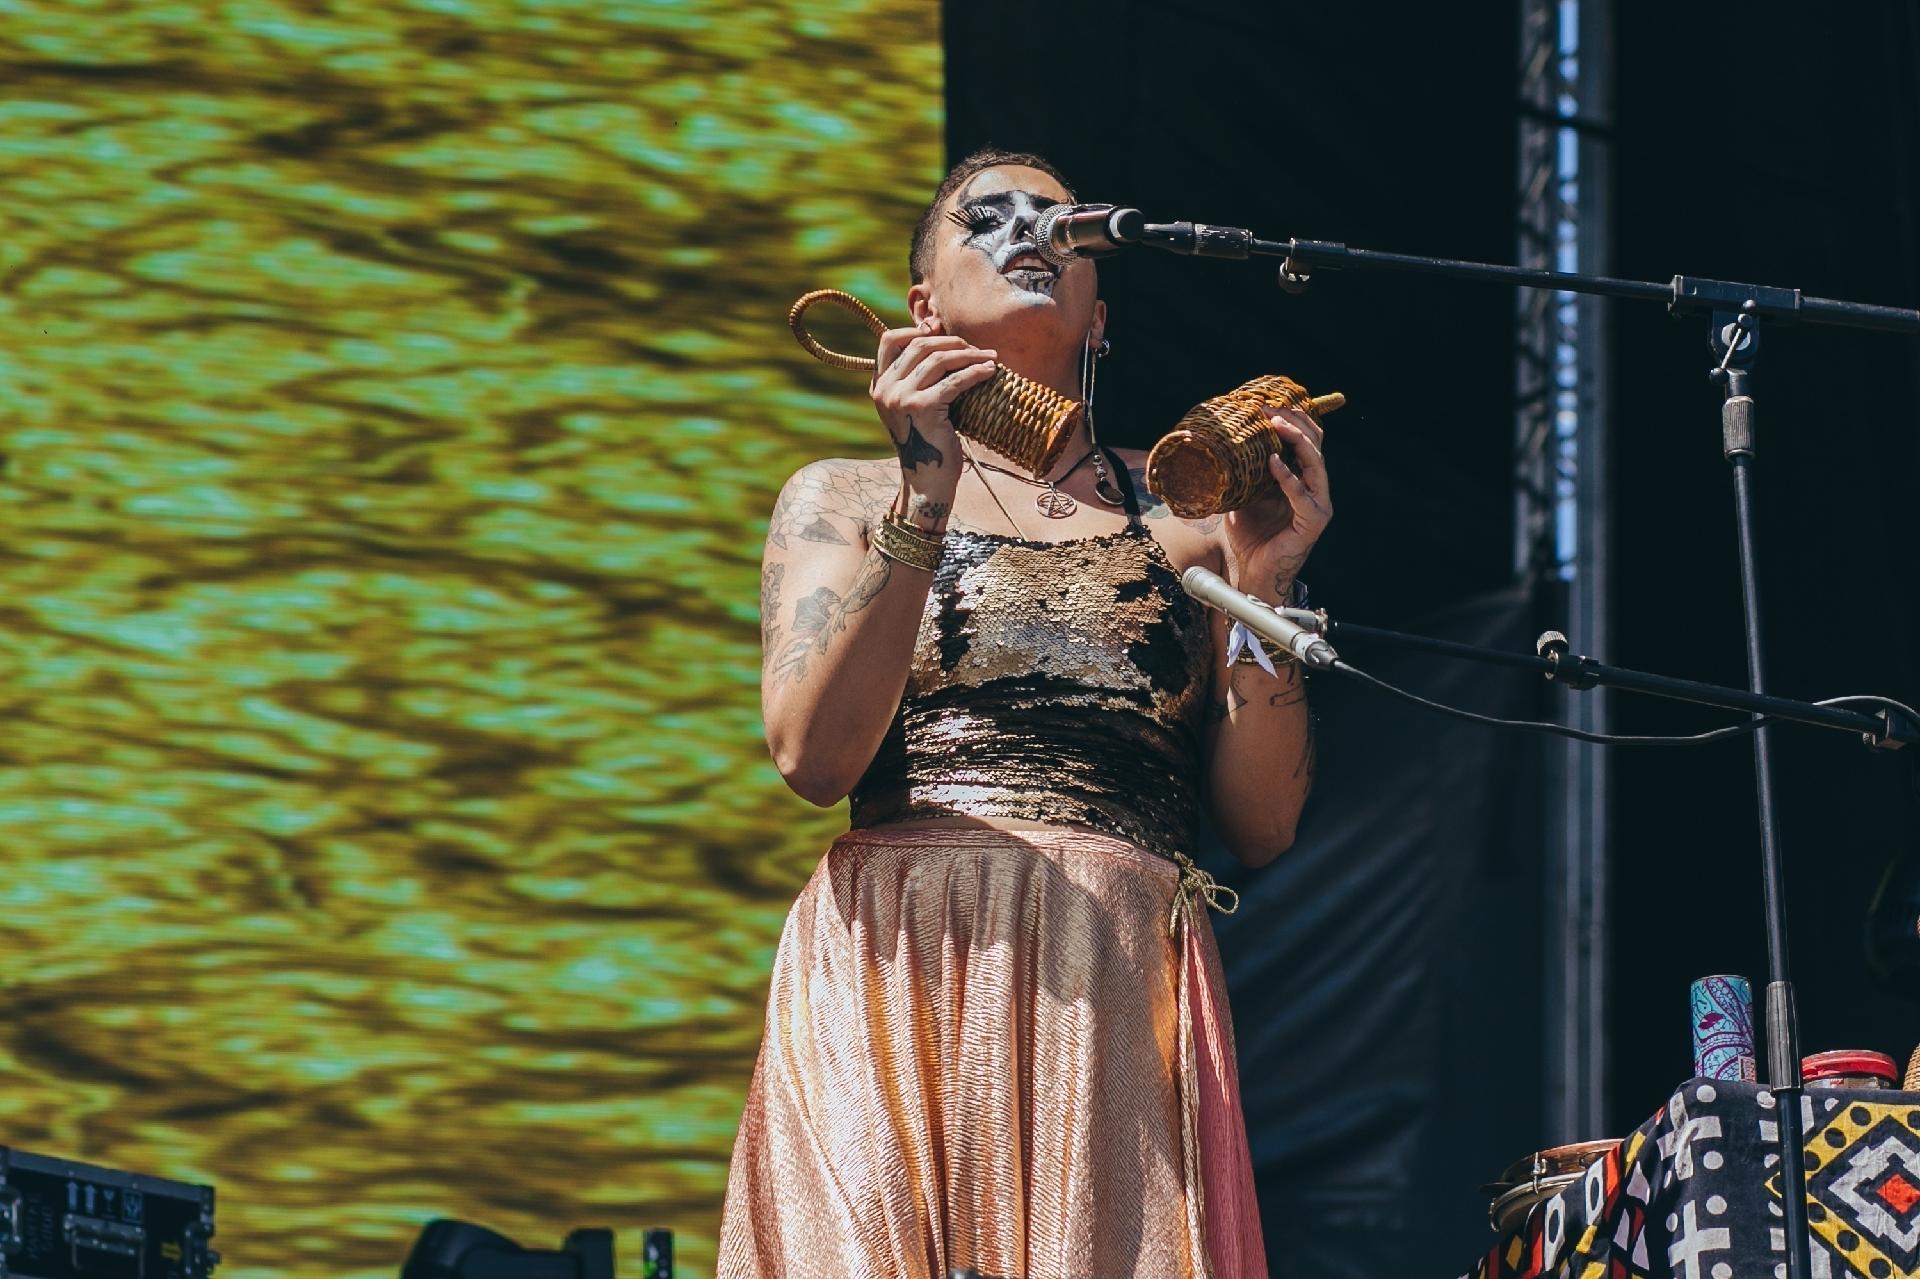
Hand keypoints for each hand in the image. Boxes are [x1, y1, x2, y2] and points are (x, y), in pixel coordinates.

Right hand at [869, 316, 995, 489]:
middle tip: (975, 349)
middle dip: (951, 342)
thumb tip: (940, 339)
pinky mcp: (923, 408)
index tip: (941, 331)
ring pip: (938, 359)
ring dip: (969, 355)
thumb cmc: (928, 442)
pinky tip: (990, 372)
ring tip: (990, 358)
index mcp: (880, 386)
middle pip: (919, 345)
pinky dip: (976, 372)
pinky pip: (955, 380)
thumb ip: (919, 377)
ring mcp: (901, 398)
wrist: (927, 481)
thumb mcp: (914, 406)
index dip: (916, 330)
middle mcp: (886, 389)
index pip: (889, 340)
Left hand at [1221, 404, 1332, 602]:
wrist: (1251, 572)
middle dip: (1294, 422)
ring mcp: (1316, 504)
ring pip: (1316, 462)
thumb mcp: (1242, 495)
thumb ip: (1243, 471)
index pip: (1303, 440)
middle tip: (1269, 410)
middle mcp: (1313, 487)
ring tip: (1275, 425)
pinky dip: (1289, 477)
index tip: (1264, 405)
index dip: (1288, 420)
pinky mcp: (1313, 522)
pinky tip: (1273, 463)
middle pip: (1315, 444)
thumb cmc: (1249, 536)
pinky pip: (1303, 495)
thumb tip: (1225, 443)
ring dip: (1296, 440)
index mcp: (1299, 478)